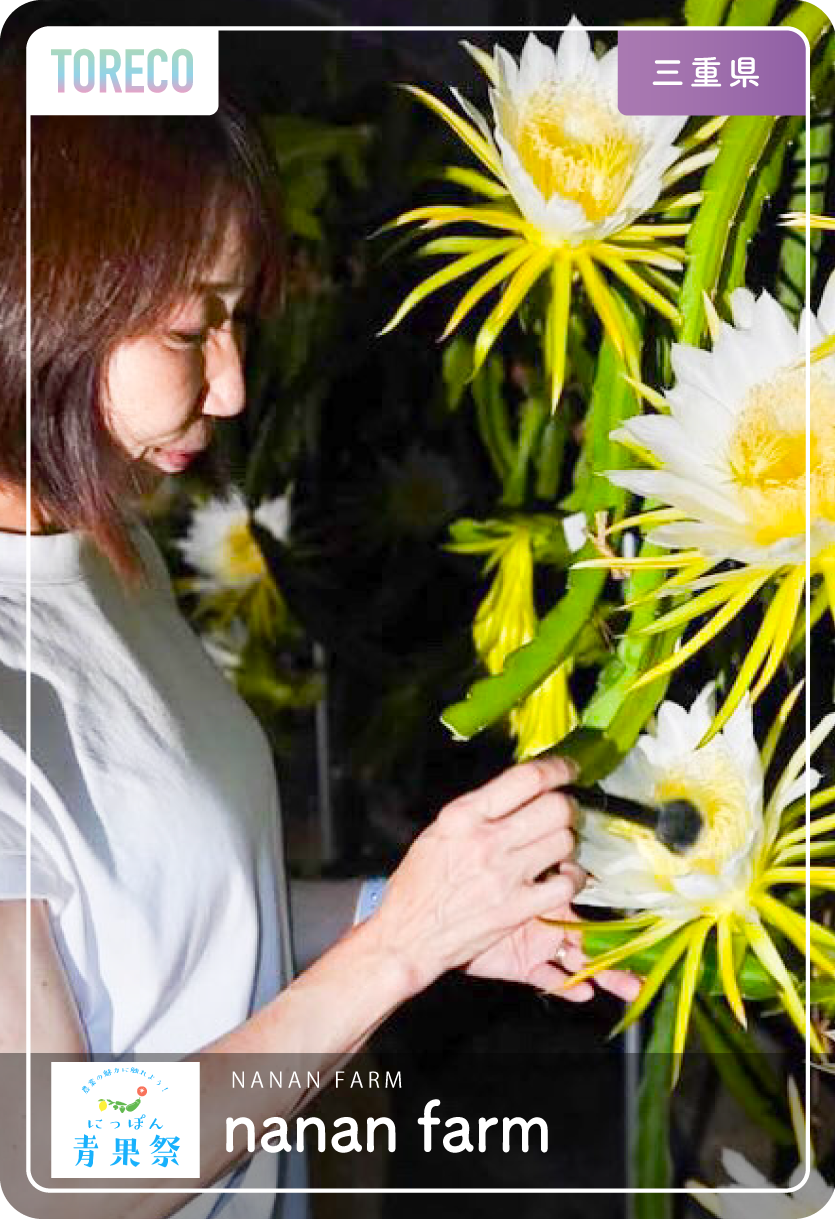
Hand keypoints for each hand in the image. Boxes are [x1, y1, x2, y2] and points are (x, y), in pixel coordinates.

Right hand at [367, 756, 629, 997]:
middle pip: (555, 808)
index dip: (557, 769)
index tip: (568, 769)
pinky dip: (572, 879)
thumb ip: (477, 811)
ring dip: (567, 842)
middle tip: (563, 814)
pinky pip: (566, 885)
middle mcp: (487, 840)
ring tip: (558, 848)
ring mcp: (505, 875)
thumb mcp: (438, 832)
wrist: (408, 935)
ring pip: (565, 842)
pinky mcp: (518, 909)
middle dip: (566, 807)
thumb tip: (517, 792)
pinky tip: (563, 877)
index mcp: (463, 815)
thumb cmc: (418, 884)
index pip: (526, 779)